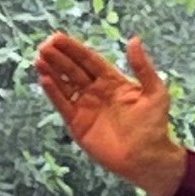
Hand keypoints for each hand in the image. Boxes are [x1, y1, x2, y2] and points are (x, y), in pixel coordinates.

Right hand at [32, 32, 189, 195]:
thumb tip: (134, 39)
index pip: (89, 60)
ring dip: (52, 71)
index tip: (58, 37)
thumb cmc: (154, 126)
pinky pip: (63, 105)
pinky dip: (53, 92)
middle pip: (73, 70)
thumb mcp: (155, 92)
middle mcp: (96, 92)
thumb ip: (143, 67)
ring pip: (65, 85)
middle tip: (44, 45)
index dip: (74, 49)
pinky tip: (44, 79)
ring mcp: (85, 107)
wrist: (146, 158)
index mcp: (112, 81)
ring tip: (39, 58)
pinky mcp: (77, 124)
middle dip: (59, 57)